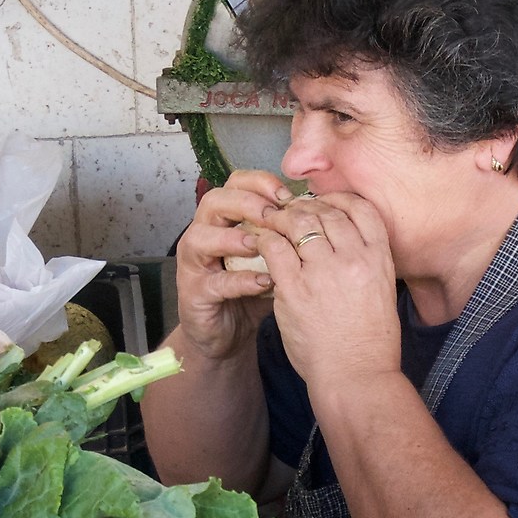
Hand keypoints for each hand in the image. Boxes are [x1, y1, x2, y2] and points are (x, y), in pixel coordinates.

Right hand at [173, 170, 295, 362]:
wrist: (226, 334)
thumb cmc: (251, 291)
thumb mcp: (274, 259)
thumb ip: (288, 238)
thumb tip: (324, 218)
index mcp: (224, 218)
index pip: (236, 184)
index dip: (260, 183)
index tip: (287, 196)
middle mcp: (204, 233)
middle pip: (215, 201)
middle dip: (247, 203)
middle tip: (274, 215)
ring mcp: (195, 263)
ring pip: (202, 236)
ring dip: (234, 238)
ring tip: (261, 245)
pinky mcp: (193, 292)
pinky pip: (215, 281)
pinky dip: (240, 280)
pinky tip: (264, 283)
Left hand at [254, 192, 402, 399]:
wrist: (357, 376)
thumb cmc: (369, 343)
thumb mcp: (381, 292)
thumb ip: (364, 264)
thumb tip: (341, 245)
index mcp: (379, 258)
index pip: (361, 209)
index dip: (338, 199)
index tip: (324, 203)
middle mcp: (353, 258)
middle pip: (327, 211)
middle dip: (305, 206)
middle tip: (290, 211)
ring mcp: (323, 271)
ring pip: (298, 222)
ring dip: (282, 218)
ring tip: (271, 221)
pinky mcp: (295, 288)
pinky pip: (274, 248)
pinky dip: (265, 239)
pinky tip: (261, 242)